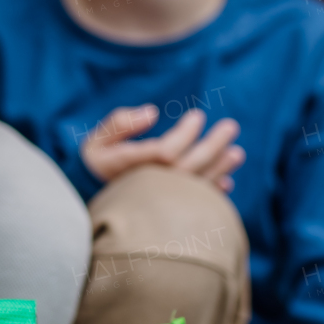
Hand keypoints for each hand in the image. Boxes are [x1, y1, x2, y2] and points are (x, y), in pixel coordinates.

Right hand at [81, 105, 244, 190]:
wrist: (87, 202)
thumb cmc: (96, 164)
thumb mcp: (97, 140)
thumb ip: (120, 123)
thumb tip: (152, 113)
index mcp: (129, 167)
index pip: (165, 151)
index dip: (185, 133)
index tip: (197, 116)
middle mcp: (146, 187)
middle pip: (188, 167)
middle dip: (212, 145)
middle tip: (231, 126)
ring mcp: (158, 202)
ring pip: (195, 185)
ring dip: (219, 168)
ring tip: (237, 152)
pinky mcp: (165, 211)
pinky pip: (193, 204)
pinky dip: (212, 193)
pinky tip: (226, 181)